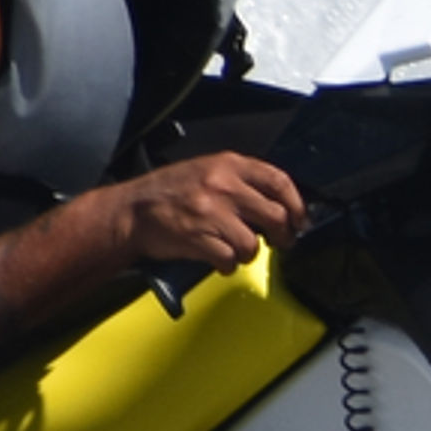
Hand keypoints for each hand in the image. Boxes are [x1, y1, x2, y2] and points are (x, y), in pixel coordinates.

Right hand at [94, 152, 304, 285]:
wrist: (130, 210)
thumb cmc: (169, 192)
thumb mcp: (207, 170)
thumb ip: (241, 181)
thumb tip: (278, 203)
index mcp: (228, 165)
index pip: (278, 181)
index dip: (297, 204)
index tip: (299, 220)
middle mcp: (223, 185)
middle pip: (275, 216)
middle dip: (282, 235)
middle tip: (279, 242)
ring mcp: (211, 212)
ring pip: (252, 243)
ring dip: (248, 253)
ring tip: (235, 250)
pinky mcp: (198, 238)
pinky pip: (229, 260)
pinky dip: (227, 266)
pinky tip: (218, 260)